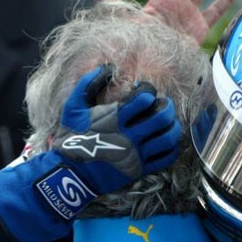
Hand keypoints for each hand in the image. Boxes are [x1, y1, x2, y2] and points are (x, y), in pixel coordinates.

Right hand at [0, 66, 180, 241]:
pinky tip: (167, 141)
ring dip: (172, 126)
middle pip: (162, 117)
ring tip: (168, 121)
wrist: (69, 174)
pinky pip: (165, 158)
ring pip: (167, 137)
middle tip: (164, 104)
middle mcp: (128, 136)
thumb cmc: (71, 138)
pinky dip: (172, 147)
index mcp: (114, 119)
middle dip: (167, 106)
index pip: (145, 98)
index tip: (143, 91)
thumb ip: (88, 83)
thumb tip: (107, 67)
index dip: (148, 90)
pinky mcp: (139, 170)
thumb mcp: (73, 107)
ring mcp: (135, 155)